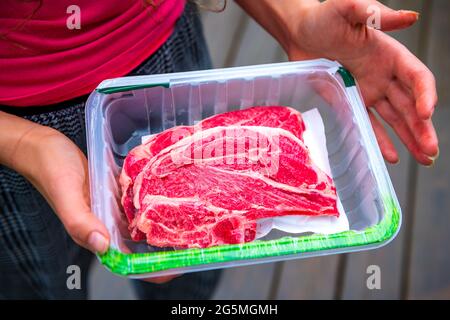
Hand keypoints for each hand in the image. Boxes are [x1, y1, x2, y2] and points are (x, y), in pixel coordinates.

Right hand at [11, 124, 175, 282]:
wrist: (44, 147)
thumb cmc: (51, 170)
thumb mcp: (66, 195)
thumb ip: (81, 222)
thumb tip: (103, 246)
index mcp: (95, 234)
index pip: (126, 262)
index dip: (151, 269)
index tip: (177, 264)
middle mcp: (107, 226)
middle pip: (139, 247)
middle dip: (165, 249)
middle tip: (195, 242)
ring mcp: (112, 210)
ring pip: (141, 226)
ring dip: (163, 227)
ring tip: (191, 223)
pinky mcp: (115, 195)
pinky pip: (137, 204)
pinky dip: (153, 204)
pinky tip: (171, 197)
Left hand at [285, 0, 437, 164]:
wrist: (299, 33)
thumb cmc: (323, 18)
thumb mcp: (347, 10)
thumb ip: (376, 14)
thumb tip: (411, 18)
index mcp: (390, 54)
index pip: (417, 77)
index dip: (425, 95)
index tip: (425, 113)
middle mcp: (383, 75)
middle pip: (409, 105)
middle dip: (422, 128)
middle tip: (431, 150)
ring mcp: (368, 91)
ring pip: (394, 119)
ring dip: (409, 138)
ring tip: (425, 158)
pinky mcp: (350, 101)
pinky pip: (367, 123)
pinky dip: (378, 140)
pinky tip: (390, 156)